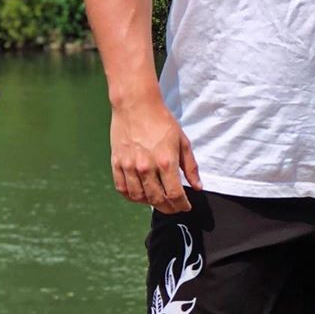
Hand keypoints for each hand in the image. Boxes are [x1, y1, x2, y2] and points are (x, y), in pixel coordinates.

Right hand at [109, 98, 201, 213]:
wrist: (136, 105)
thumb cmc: (162, 121)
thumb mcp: (182, 141)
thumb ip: (190, 166)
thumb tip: (197, 186)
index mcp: (166, 162)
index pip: (175, 194)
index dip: (182, 205)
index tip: (186, 207)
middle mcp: (146, 167)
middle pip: (157, 199)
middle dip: (168, 208)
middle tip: (174, 208)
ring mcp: (129, 166)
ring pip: (139, 197)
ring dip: (150, 203)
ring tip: (158, 201)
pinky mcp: (116, 163)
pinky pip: (122, 188)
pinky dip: (131, 196)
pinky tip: (140, 195)